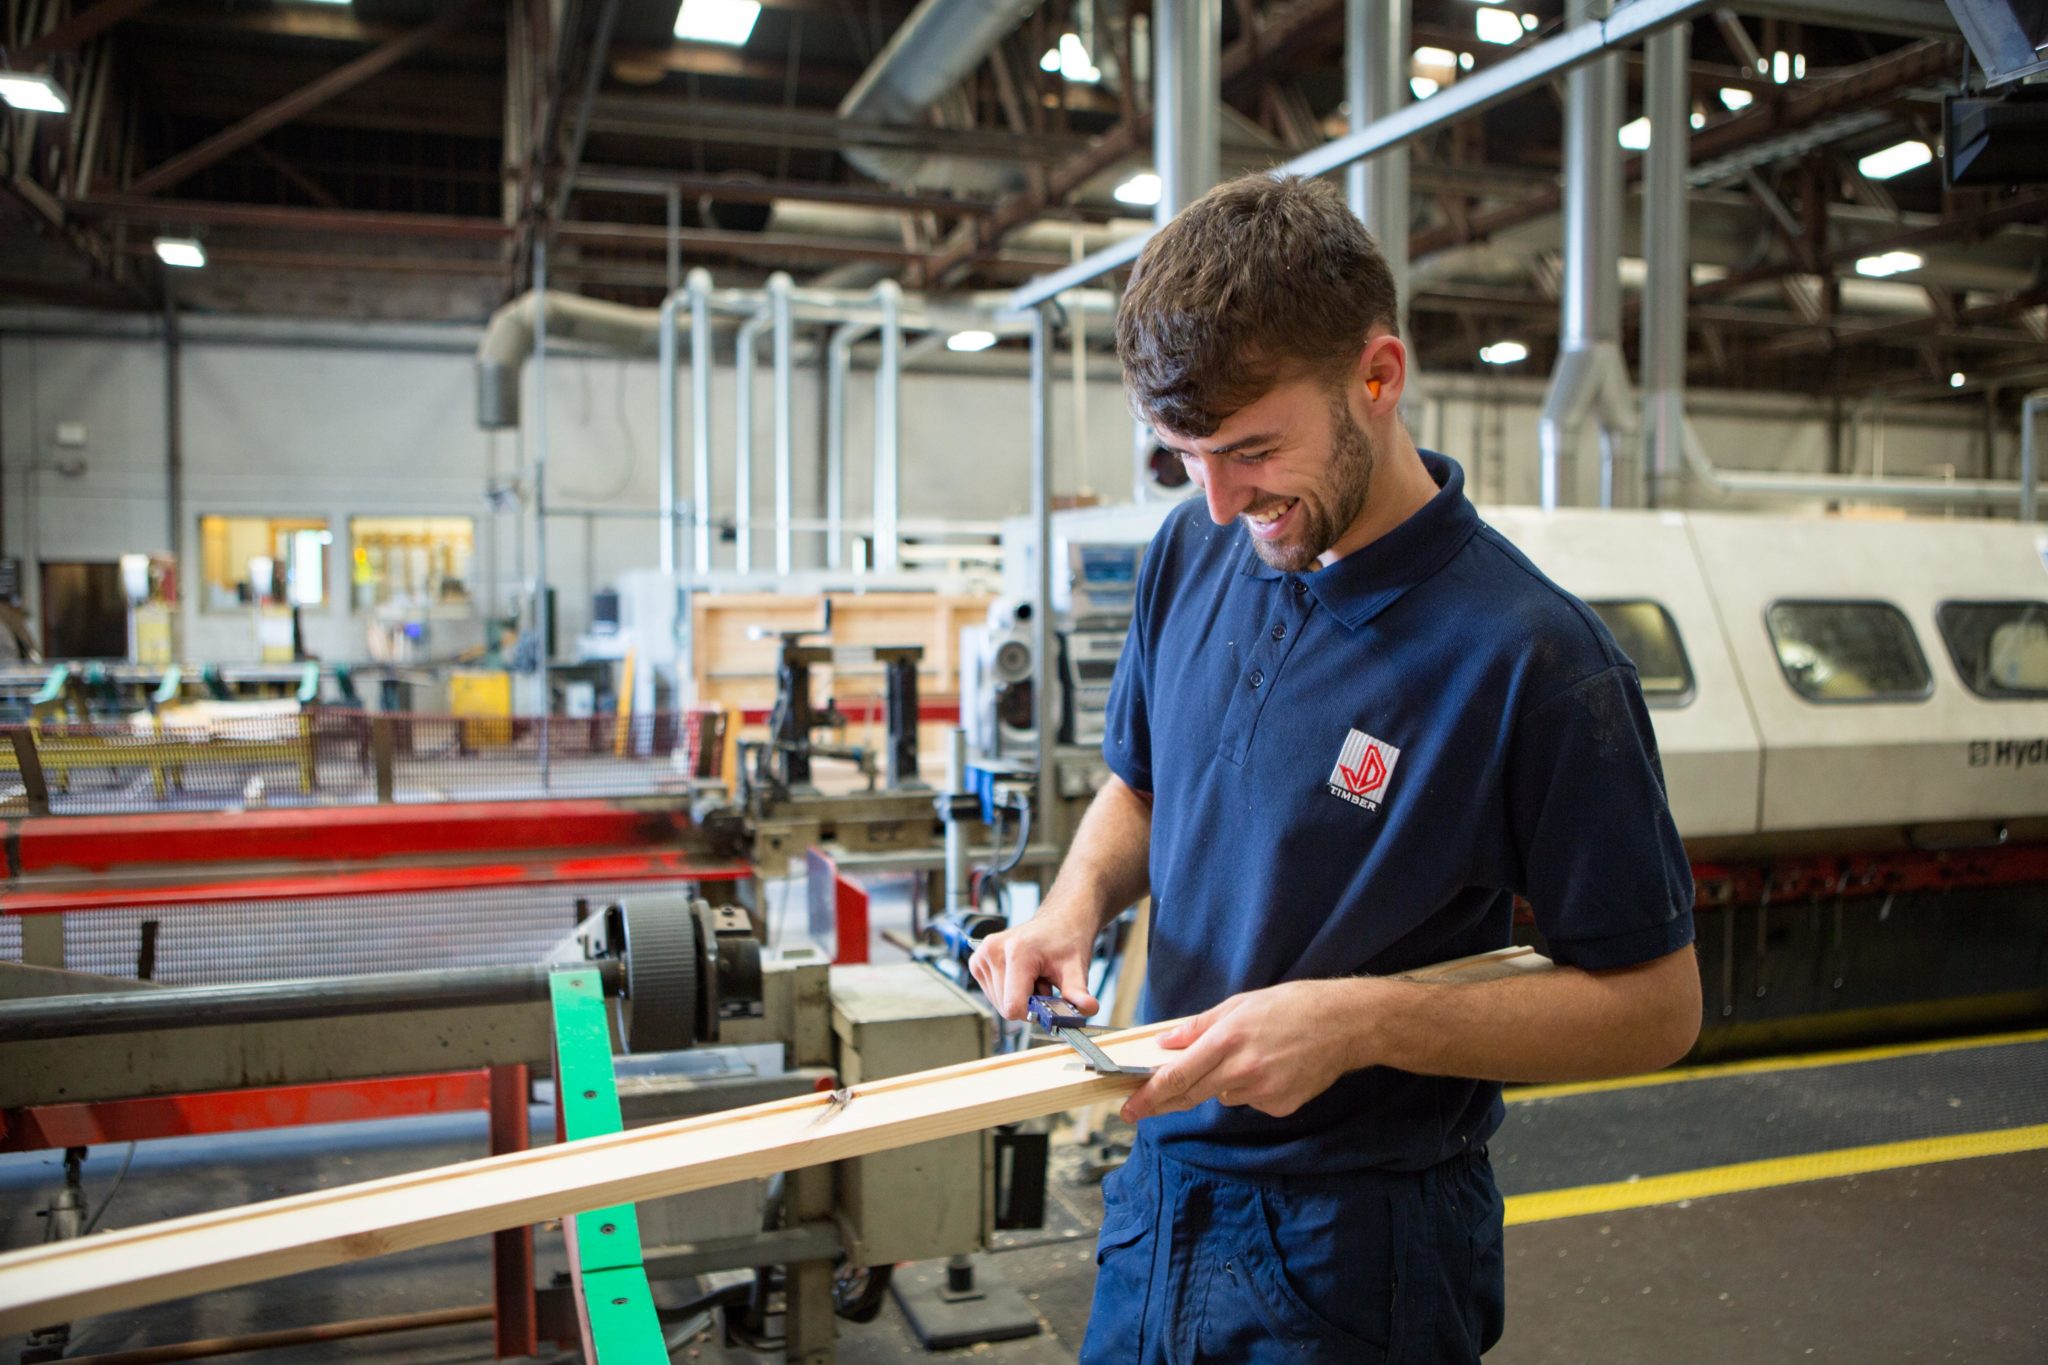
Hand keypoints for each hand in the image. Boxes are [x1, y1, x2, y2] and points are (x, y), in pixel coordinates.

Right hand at [968, 906, 1100, 1021]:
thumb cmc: (1066, 942)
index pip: (1013, 1006)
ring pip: (997, 1003)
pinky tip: (1021, 975)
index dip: (1033, 1012)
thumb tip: (1090, 1008)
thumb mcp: (1076, 968)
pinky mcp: (977, 961)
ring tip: (1033, 976)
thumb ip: (1078, 992)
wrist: (1059, 922)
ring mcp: (982, 956)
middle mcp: (994, 951)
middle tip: (1044, 983)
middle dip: (1027, 1003)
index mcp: (1017, 952)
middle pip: (1005, 1007)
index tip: (1048, 998)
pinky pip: (991, 994)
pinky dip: (1008, 991)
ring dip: (1018, 997)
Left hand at [1119, 978, 1379, 1122]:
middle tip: (1140, 1109)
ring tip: (1253, 1054)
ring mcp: (1263, 1092)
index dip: (1150, 1095)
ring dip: (1223, 1082)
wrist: (1345, 1024)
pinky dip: (1252, 1088)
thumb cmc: (1294, 1006)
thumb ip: (1198, 1026)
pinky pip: (1251, 1101)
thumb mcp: (1240, 1004)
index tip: (1130, 1107)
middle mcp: (1243, 1070)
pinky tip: (1273, 1067)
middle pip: (1191, 1095)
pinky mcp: (1280, 1106)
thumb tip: (1165, 1043)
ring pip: (1224, 1095)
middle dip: (1162, 1103)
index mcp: (1228, 1040)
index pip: (1178, 1075)